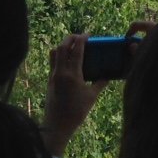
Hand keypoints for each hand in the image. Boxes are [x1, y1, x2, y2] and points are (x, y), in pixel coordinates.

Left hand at [41, 33, 107, 156]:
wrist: (58, 123)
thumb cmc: (77, 111)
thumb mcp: (92, 97)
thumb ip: (100, 83)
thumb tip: (109, 76)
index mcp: (72, 74)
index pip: (76, 51)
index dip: (82, 40)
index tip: (88, 34)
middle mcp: (60, 72)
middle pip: (62, 47)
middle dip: (70, 38)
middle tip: (80, 37)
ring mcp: (53, 75)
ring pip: (54, 53)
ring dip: (63, 45)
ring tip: (72, 46)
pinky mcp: (49, 79)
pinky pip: (52, 62)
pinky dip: (59, 55)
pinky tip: (67, 59)